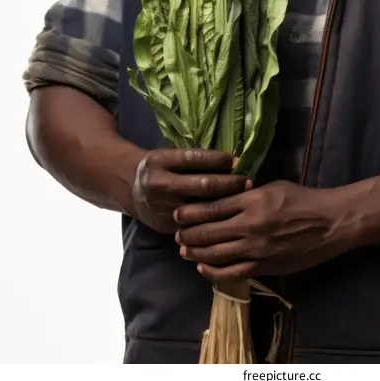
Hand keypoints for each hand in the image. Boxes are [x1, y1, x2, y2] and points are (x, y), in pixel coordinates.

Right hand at [131, 148, 250, 234]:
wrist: (130, 188)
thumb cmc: (160, 166)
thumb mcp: (169, 154)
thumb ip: (192, 157)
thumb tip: (229, 159)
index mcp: (161, 161)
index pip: (195, 158)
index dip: (219, 160)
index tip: (238, 161)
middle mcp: (161, 184)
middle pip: (203, 185)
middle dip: (230, 183)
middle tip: (249, 181)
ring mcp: (164, 207)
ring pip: (202, 208)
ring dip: (226, 203)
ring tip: (245, 199)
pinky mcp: (167, 225)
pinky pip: (195, 224)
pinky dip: (214, 220)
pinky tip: (230, 216)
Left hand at [173, 179, 350, 282]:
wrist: (328, 224)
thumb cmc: (302, 199)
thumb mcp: (273, 185)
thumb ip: (247, 192)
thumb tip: (224, 192)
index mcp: (252, 201)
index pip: (212, 207)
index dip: (190, 212)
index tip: (177, 213)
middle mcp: (250, 226)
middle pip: (208, 232)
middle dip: (187, 234)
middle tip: (175, 233)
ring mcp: (256, 249)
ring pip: (215, 255)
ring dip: (195, 253)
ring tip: (183, 250)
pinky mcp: (263, 267)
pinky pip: (232, 273)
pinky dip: (213, 272)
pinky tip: (203, 268)